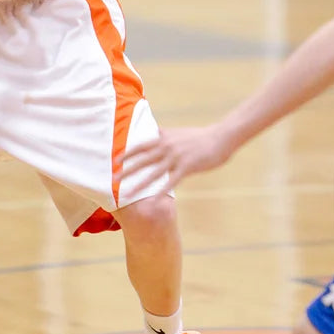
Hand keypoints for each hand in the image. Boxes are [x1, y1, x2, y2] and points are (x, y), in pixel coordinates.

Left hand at [114, 124, 233, 194]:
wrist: (220, 137)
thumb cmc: (199, 137)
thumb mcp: (177, 133)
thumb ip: (164, 135)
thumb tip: (154, 134)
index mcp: (163, 138)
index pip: (140, 146)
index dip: (126, 154)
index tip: (114, 161)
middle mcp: (166, 147)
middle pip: (142, 160)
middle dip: (127, 170)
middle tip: (113, 179)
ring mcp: (176, 157)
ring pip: (153, 173)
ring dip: (139, 184)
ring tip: (127, 193)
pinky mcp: (187, 167)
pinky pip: (172, 181)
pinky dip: (162, 191)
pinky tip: (154, 200)